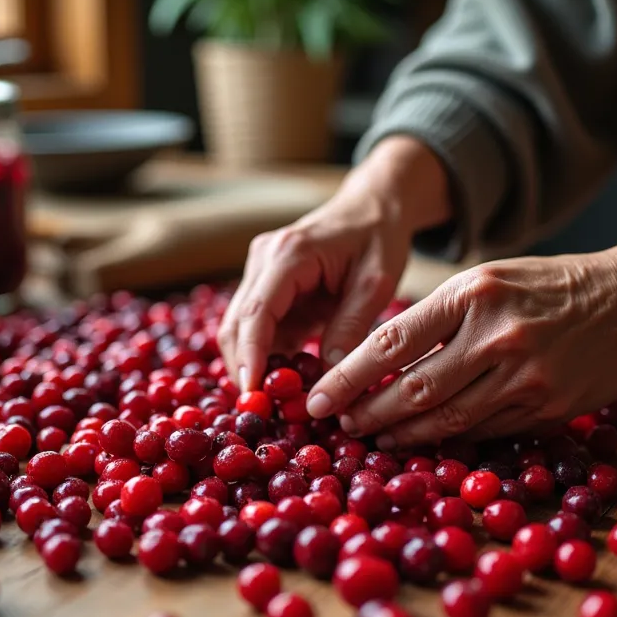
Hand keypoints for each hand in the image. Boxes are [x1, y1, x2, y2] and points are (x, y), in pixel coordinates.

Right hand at [218, 136, 449, 390]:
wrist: (374, 205)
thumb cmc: (379, 236)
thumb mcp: (376, 283)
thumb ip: (351, 327)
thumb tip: (328, 378)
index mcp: (289, 254)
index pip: (257, 312)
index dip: (251, 356)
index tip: (253, 394)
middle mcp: (263, 260)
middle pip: (237, 325)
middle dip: (246, 369)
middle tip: (267, 411)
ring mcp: (260, 272)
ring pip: (240, 330)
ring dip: (255, 365)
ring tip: (281, 400)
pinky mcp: (267, 287)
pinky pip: (257, 329)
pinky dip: (267, 356)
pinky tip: (288, 379)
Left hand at [304, 202, 616, 447]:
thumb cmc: (553, 286)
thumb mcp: (491, 280)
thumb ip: (441, 317)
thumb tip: (380, 361)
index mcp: (472, 293)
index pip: (391, 342)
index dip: (347, 377)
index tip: (318, 398)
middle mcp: (494, 334)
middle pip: (413, 387)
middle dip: (367, 414)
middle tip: (336, 429)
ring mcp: (523, 375)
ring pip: (447, 417)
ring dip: (403, 436)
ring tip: (373, 442)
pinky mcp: (546, 405)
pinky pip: (486, 430)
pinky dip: (450, 441)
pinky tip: (425, 444)